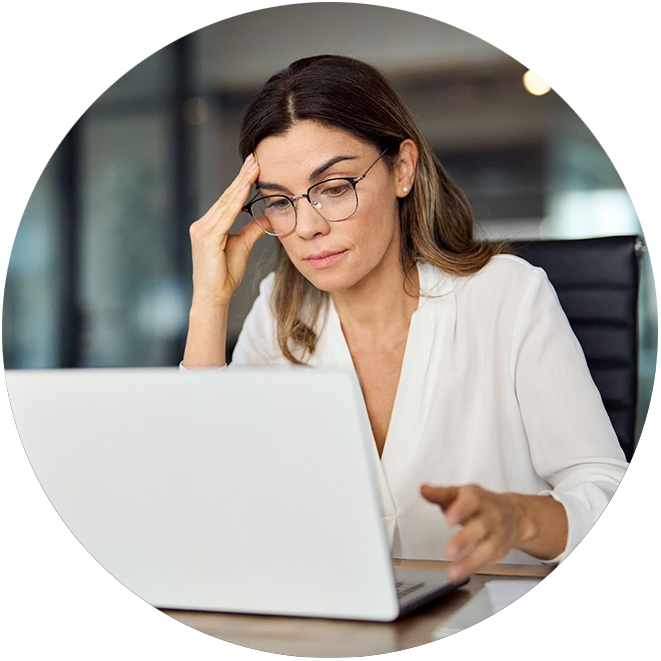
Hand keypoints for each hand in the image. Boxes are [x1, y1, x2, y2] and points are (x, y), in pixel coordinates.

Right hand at [188, 153, 271, 308]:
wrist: (213, 296)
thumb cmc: (224, 275)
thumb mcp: (242, 246)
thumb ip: (252, 230)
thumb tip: (268, 217)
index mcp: (209, 225)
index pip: (228, 199)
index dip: (241, 182)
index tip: (253, 165)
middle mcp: (202, 224)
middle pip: (226, 196)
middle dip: (242, 176)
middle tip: (254, 157)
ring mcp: (202, 230)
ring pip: (226, 202)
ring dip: (241, 183)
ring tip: (254, 167)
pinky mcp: (207, 237)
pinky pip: (225, 215)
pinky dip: (236, 200)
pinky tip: (245, 188)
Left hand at [420, 483, 531, 582]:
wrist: (514, 514)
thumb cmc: (482, 503)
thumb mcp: (460, 493)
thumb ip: (440, 494)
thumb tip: (424, 490)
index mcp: (477, 498)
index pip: (471, 502)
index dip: (460, 510)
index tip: (449, 519)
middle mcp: (490, 516)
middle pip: (480, 527)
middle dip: (465, 539)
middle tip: (449, 551)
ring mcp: (497, 534)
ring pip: (487, 548)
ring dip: (470, 562)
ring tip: (454, 572)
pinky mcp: (499, 550)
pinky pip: (489, 560)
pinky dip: (475, 568)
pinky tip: (461, 573)